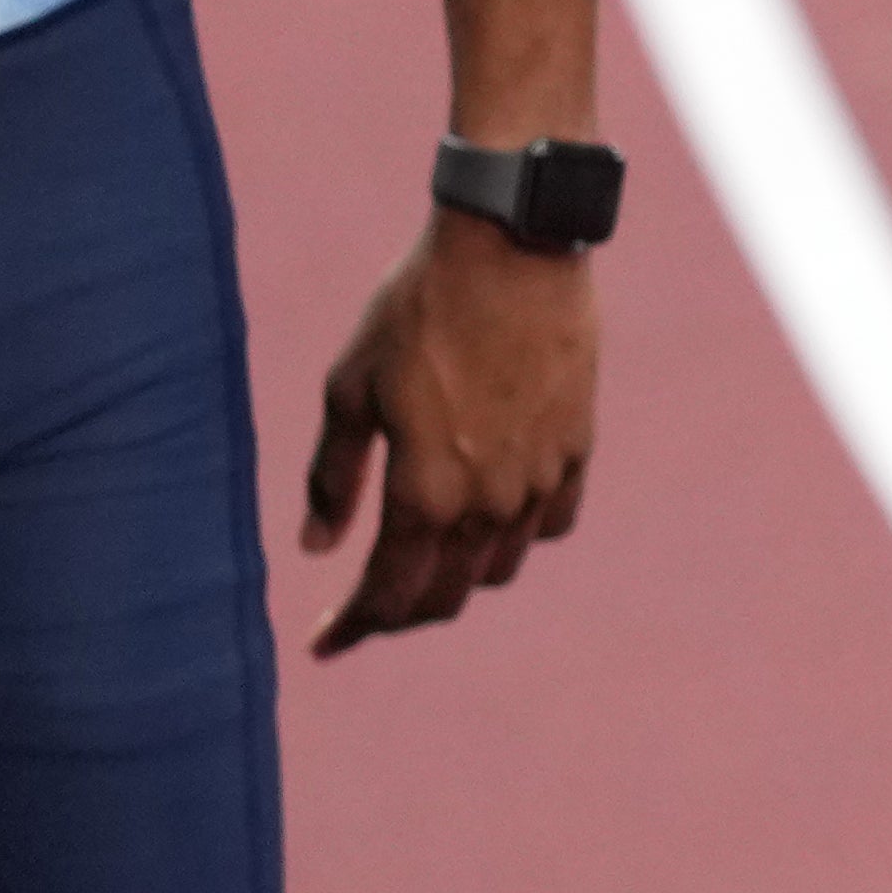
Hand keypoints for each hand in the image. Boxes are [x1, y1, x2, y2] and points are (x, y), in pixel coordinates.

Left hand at [304, 212, 597, 646]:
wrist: (513, 247)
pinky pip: (549, 524)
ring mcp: (539, 480)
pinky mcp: (575, 450)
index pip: (386, 594)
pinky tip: (490, 517)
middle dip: (399, 613)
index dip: (351, 628)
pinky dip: (515, 537)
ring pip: (498, 568)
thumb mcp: (350, 387)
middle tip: (366, 607)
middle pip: (445, 598)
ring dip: (457, 577)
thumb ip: (331, 477)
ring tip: (426, 557)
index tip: (323, 645)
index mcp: (423, 493)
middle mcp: (487, 503)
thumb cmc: (417, 309)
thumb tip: (316, 548)